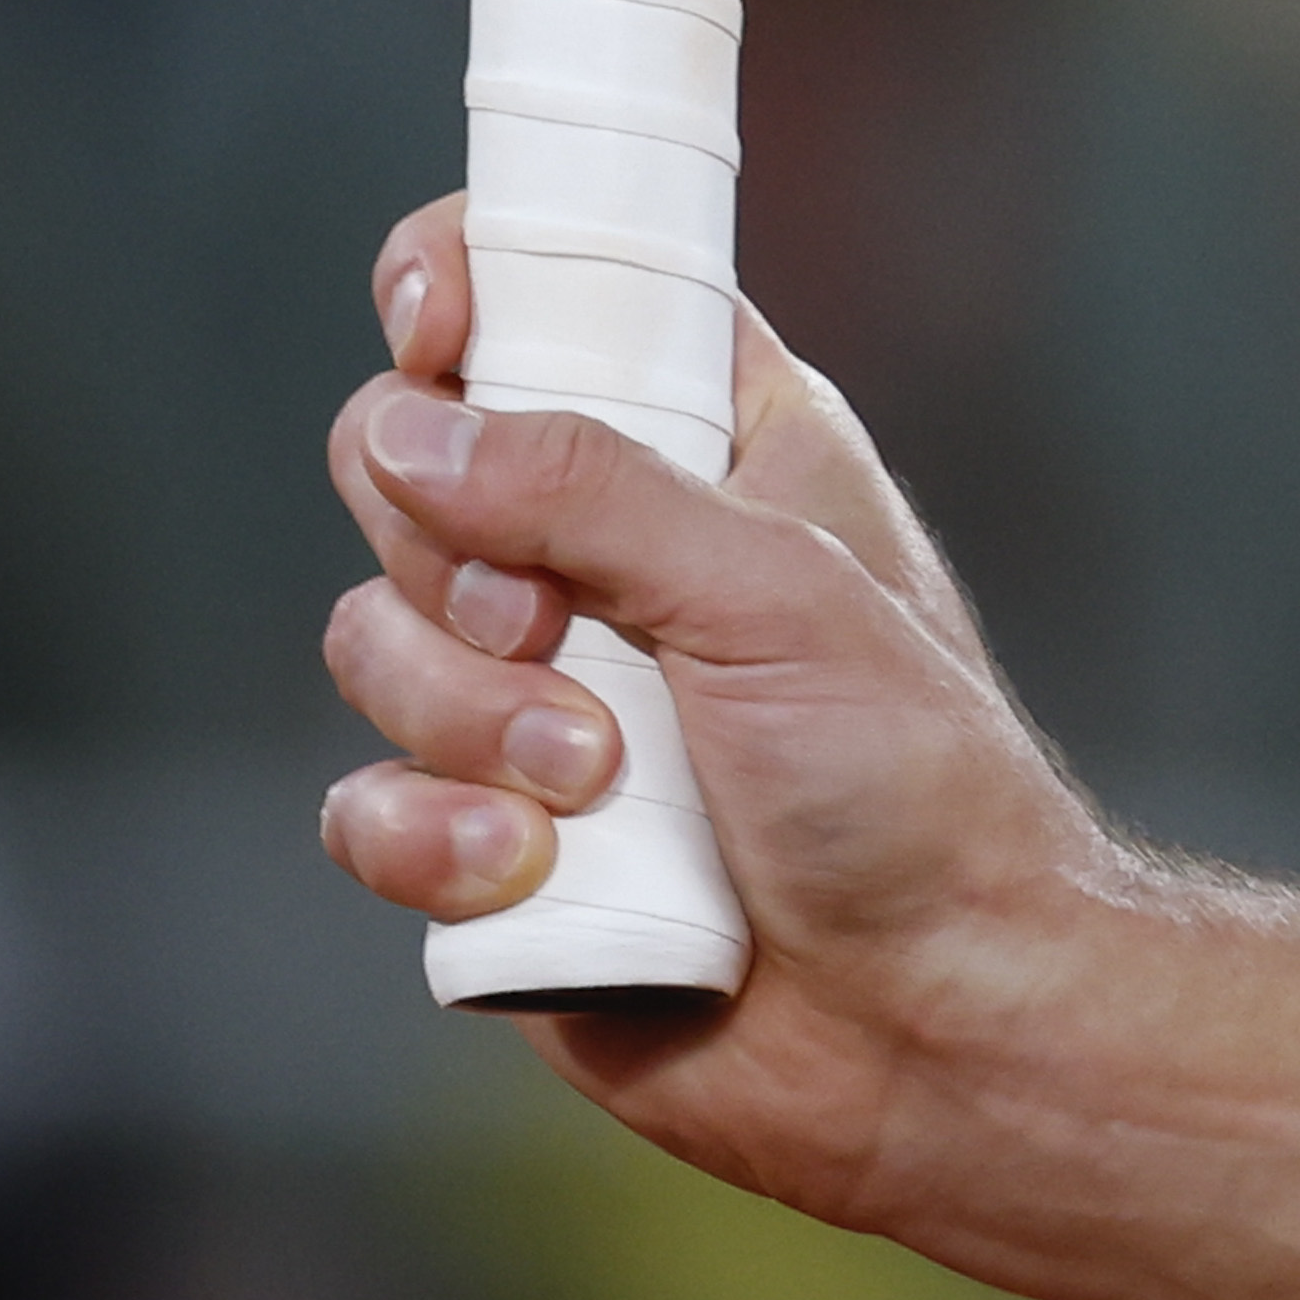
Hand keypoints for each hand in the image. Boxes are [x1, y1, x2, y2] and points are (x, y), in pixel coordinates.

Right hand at [317, 197, 1124, 1212]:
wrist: (933, 1013)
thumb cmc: (913, 784)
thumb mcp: (775, 594)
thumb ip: (590, 493)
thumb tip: (407, 427)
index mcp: (715, 450)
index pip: (551, 302)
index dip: (464, 287)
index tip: (434, 323)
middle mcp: (612, 559)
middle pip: (404, 468)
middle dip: (455, 558)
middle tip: (563, 630)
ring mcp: (537, 700)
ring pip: (370, 641)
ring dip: (472, 718)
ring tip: (603, 783)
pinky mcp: (488, 841)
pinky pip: (366, 804)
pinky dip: (436, 839)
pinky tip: (536, 873)